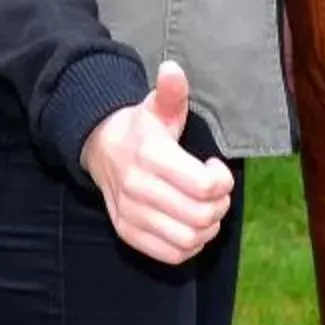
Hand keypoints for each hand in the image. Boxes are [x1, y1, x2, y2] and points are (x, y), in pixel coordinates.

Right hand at [81, 61, 235, 263]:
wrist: (101, 148)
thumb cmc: (141, 128)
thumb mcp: (157, 106)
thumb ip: (171, 91)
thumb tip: (172, 69)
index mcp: (151, 156)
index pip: (204, 186)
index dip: (222, 180)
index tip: (214, 167)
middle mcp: (138, 188)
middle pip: (200, 216)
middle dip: (219, 205)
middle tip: (216, 192)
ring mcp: (131, 214)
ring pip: (188, 239)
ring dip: (208, 228)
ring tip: (206, 209)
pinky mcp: (128, 233)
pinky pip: (170, 255)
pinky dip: (189, 246)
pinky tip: (191, 226)